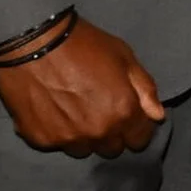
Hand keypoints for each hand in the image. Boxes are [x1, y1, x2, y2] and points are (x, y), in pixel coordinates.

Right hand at [0, 16, 166, 157]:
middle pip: (111, 149)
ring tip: (73, 112)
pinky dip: (55, 131)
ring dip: (83, 136)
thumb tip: (157, 116)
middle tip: (97, 110)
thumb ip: (145, 89)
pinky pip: (55, 144)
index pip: (139, 141)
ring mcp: (68, 139)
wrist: (33, 40)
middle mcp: (98, 132)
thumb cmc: (84, 44)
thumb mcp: (124, 57)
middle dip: (109, 134)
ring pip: (83, 150)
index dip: (134, 128)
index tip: (124, 115)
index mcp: (123, 113)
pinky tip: (51, 110)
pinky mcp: (40, 139)